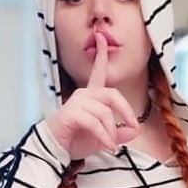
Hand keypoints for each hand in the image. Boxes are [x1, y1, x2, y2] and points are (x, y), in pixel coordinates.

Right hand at [45, 32, 139, 159]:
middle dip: (126, 111)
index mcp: (90, 95)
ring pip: (105, 113)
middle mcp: (83, 94)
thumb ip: (117, 134)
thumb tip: (133, 131)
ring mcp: (76, 102)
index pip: (98, 72)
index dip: (101, 54)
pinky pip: (95, 123)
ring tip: (112, 146)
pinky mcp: (71, 113)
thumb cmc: (74, 141)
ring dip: (111, 132)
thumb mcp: (102, 139)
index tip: (101, 36)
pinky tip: (108, 147)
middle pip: (112, 95)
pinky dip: (104, 137)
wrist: (54, 151)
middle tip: (133, 127)